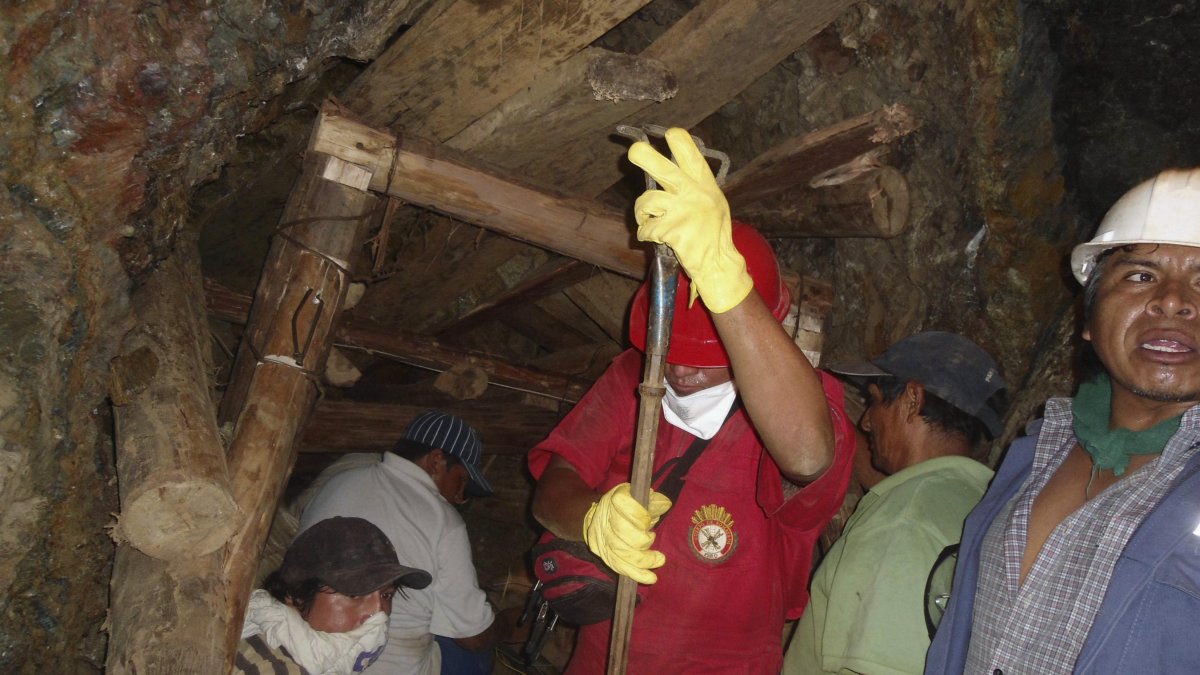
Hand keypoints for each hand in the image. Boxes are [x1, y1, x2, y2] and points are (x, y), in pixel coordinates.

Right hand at [582, 483, 670, 584]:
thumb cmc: (626, 505)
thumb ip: (653, 500)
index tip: (649, 520)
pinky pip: (619, 567)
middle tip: (653, 538)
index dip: (640, 516)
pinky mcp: (602, 554)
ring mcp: (601, 538)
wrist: (597, 516)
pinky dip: (636, 574)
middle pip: (623, 532)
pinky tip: (650, 578)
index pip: (625, 506)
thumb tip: (665, 505)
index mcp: (614, 499)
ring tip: (659, 560)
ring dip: (644, 560)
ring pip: (621, 553)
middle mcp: (604, 518)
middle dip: (643, 540)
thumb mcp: (639, 496)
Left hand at [628, 127, 752, 313]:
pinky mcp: (672, 230)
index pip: (690, 152)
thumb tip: (670, 164)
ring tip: (648, 220)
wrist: (718, 263)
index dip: (677, 139)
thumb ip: (695, 184)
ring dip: (641, 212)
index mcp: (705, 184)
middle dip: (644, 156)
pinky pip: (645, 228)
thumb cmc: (713, 233)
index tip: (667, 133)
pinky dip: (645, 234)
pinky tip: (656, 238)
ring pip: (646, 200)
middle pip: (663, 168)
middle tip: (633, 151)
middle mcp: (695, 193)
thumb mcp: (713, 201)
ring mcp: (683, 211)